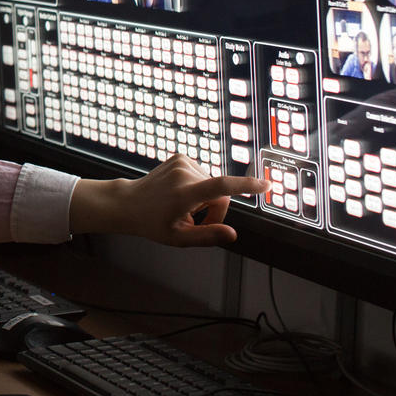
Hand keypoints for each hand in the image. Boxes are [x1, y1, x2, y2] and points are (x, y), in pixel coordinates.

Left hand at [69, 154, 268, 246]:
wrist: (129, 203)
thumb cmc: (152, 223)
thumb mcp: (178, 238)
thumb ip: (207, 236)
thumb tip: (232, 235)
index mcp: (184, 194)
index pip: (221, 187)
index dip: (246, 185)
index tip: (266, 184)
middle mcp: (183, 174)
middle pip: (220, 194)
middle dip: (215, 211)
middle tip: (195, 224)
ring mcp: (181, 162)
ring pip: (213, 185)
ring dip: (206, 200)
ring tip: (184, 209)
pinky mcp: (180, 157)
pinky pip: (204, 176)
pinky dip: (199, 188)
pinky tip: (181, 195)